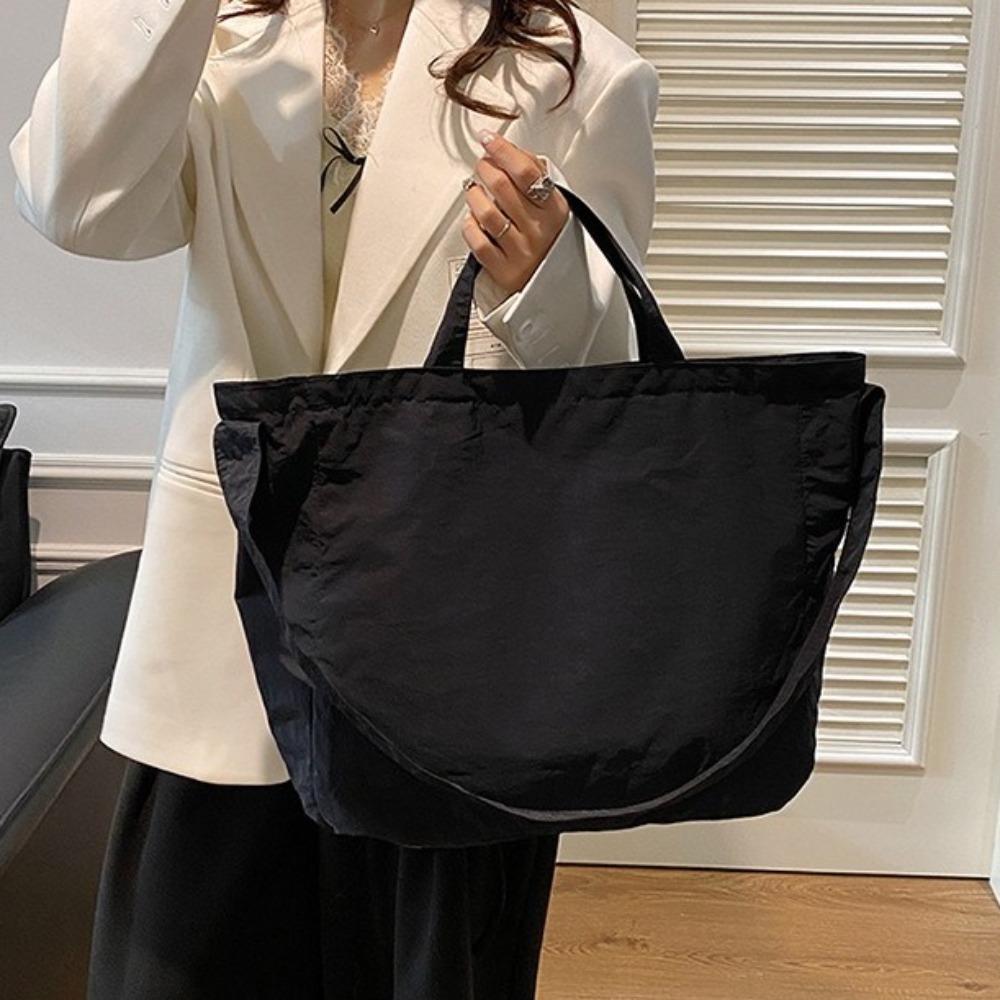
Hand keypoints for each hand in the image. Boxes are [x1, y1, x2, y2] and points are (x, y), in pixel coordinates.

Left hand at [461, 130, 569, 297]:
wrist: (553, 285)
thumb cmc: (549, 237)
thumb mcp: (553, 204)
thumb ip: (535, 174)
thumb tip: (508, 150)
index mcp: (554, 209)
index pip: (526, 172)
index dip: (502, 151)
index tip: (488, 139)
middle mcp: (539, 230)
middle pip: (502, 187)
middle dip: (485, 169)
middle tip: (482, 166)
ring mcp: (521, 251)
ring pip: (487, 214)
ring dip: (474, 195)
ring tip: (474, 191)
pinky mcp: (504, 270)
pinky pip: (478, 241)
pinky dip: (470, 226)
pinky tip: (474, 220)